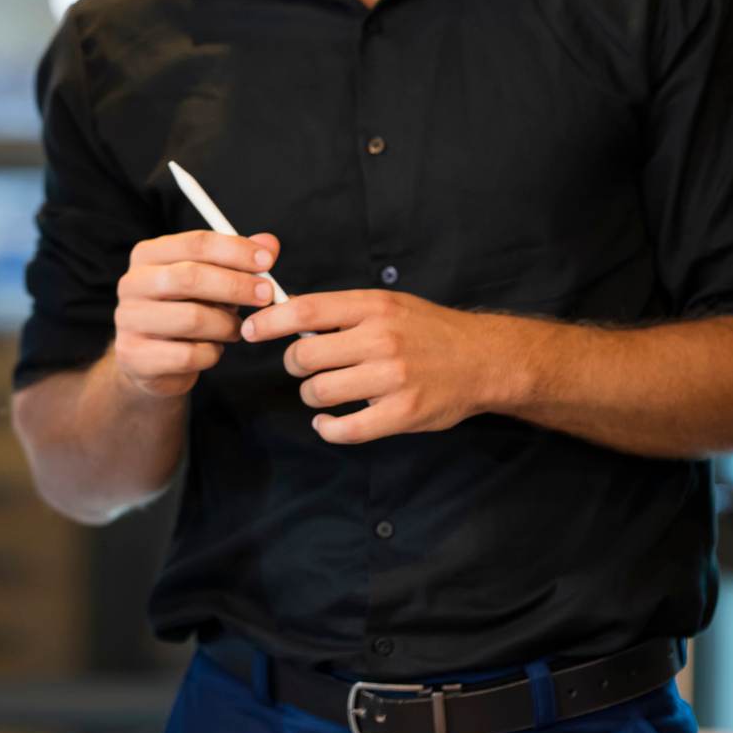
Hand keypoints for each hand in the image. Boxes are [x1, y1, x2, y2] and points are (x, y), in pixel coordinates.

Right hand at [111, 230, 281, 398]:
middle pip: (190, 277)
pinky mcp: (135, 356)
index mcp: (148, 255)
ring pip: (192, 319)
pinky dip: (212, 353)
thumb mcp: (211, 280)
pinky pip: (188, 355)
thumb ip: (238, 260)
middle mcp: (132, 283)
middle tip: (267, 295)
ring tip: (236, 328)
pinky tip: (214, 349)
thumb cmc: (185, 310)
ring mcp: (129, 320)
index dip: (235, 250)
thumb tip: (269, 244)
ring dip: (226, 324)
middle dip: (236, 286)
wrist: (149, 361)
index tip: (267, 261)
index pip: (195, 243)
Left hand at [245, 288, 513, 443]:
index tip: (249, 331)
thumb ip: (343, 311)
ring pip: (320, 392)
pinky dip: (328, 428)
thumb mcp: (388, 304)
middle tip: (304, 368)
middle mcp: (380, 339)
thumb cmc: (428, 330)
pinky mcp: (402, 412)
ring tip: (323, 393)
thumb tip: (288, 317)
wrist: (484, 359)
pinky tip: (329, 422)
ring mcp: (392, 378)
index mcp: (373, 307)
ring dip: (312, 396)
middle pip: (305, 356)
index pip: (305, 310)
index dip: (269, 322)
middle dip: (294, 365)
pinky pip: (346, 428)